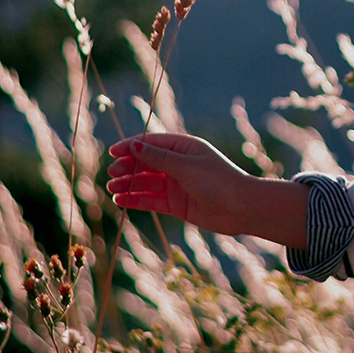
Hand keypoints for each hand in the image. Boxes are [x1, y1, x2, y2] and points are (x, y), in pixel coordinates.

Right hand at [105, 133, 305, 242]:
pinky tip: (121, 200)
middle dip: (128, 166)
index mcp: (184, 147)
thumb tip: (135, 145)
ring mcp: (177, 185)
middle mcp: (179, 164)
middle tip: (112, 172)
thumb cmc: (219, 181)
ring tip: (112, 188)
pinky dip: (136, 200)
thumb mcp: (187, 167)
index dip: (131, 147)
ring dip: (128, 184)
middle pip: (146, 163)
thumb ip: (159, 158)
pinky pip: (151, 200)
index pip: (151, 143)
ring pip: (146, 182)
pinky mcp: (177, 204)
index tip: (113, 152)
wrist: (242, 208)